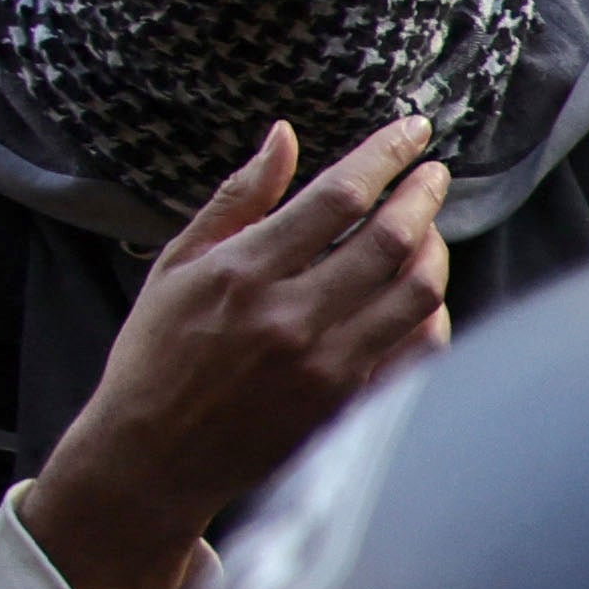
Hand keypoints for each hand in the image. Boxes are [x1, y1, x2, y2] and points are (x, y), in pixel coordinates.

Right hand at [14, 115, 454, 588]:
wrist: (153, 457)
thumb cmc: (158, 352)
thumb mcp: (177, 264)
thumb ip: (238, 198)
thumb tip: (286, 134)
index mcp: (243, 271)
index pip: (339, 197)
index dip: (386, 156)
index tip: (412, 132)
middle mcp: (289, 317)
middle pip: (390, 240)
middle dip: (423, 196)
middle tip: (432, 174)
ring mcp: (325, 366)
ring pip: (416, 293)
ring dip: (435, 250)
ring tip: (428, 228)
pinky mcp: (347, 406)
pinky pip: (418, 350)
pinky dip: (433, 312)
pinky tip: (424, 291)